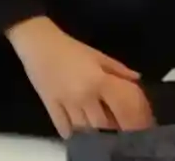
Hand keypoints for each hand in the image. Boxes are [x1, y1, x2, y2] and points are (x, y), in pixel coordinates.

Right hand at [7, 17, 152, 138]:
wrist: (37, 41)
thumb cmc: (69, 47)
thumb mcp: (97, 54)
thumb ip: (118, 69)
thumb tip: (137, 78)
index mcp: (99, 81)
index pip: (120, 109)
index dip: (130, 122)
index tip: (136, 127)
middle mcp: (84, 96)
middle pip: (103, 124)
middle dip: (112, 129)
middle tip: (116, 128)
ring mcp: (66, 103)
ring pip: (85, 129)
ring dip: (93, 131)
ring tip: (98, 129)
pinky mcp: (50, 106)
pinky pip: (63, 127)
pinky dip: (72, 133)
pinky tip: (77, 132)